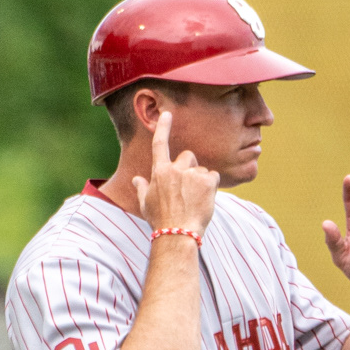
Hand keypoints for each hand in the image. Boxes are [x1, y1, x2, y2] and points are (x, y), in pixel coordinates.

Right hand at [132, 110, 219, 239]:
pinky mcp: (207, 181)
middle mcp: (175, 169)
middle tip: (188, 187)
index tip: (167, 114)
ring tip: (195, 201)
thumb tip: (136, 180)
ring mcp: (192, 174)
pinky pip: (213, 177)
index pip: (160, 144)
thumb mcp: (146, 205)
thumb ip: (142, 188)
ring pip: (202, 170)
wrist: (177, 235)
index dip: (164, 127)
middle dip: (190, 167)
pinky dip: (211, 187)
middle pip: (187, 156)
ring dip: (201, 181)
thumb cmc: (160, 222)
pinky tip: (205, 200)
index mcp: (159, 172)